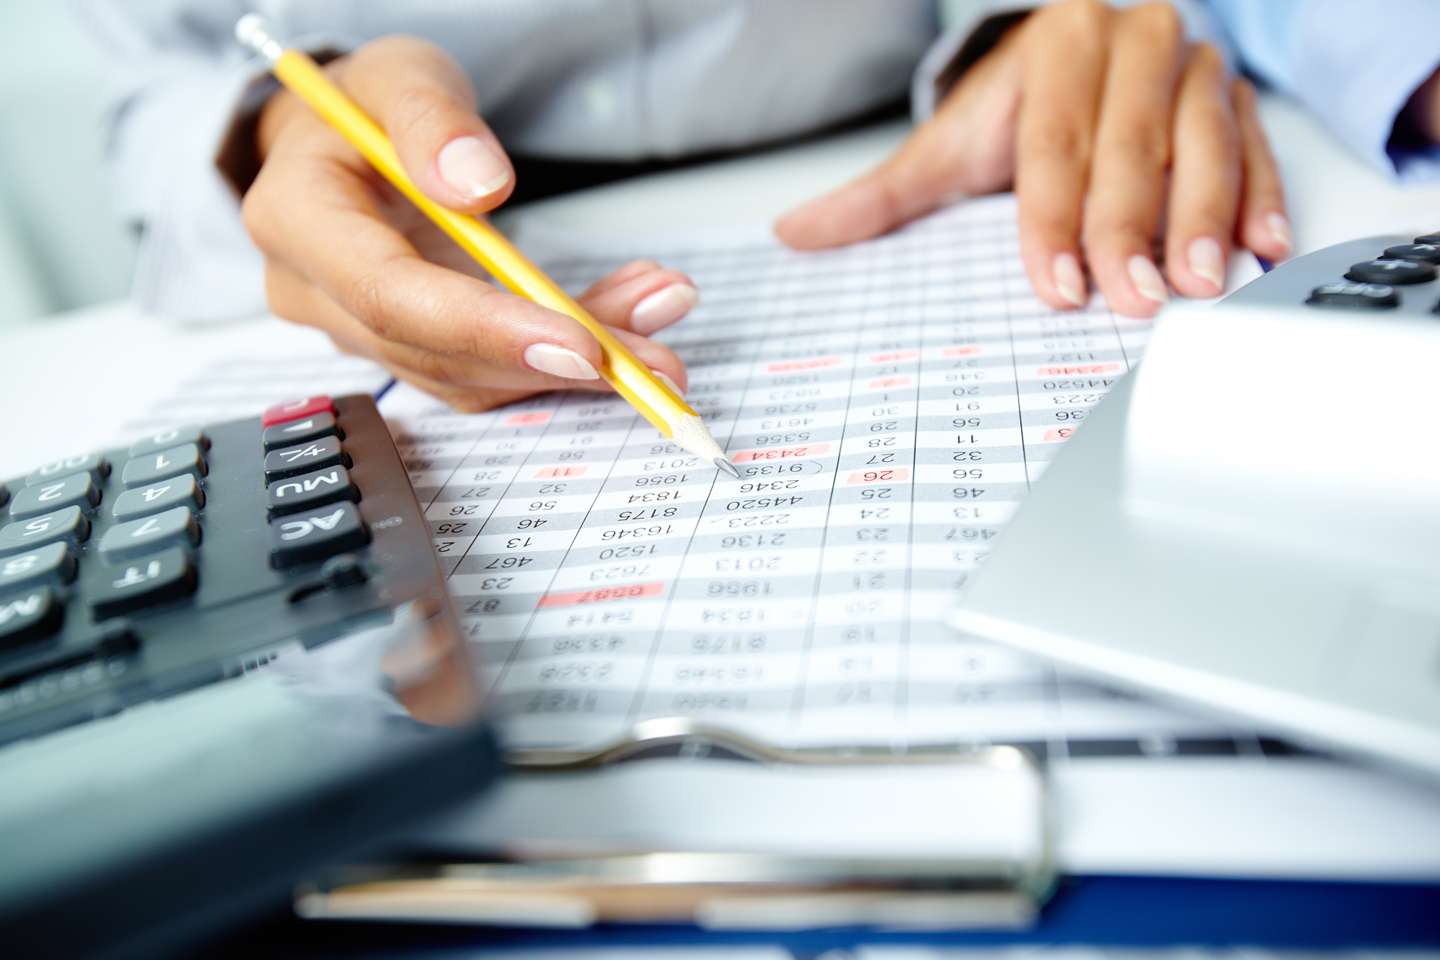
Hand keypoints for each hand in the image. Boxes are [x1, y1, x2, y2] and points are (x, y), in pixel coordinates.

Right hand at [243, 37, 696, 411]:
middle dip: (554, 363)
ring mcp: (358, 331)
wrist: (337, 136)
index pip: (390, 296)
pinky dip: (560, 356)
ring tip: (658, 324)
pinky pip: (486, 370)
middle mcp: (317, 293)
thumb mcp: (400, 75)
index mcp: (298, 220)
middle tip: (653, 362)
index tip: (581, 345)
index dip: (488, 328)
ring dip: (573, 364)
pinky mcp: (407, 346)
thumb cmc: (364, 102)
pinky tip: (627, 326)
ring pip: (472, 376)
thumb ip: (433, 120)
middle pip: (438, 352)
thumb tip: (477, 185)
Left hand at [775, 0, 1290, 316]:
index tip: (1055, 286)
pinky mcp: (1237, 97)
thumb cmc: (1015, 109)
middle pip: (1131, 146)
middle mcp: (1132, 44)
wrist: (1079, 51)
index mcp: (1056, 48)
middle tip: (1134, 298)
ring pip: (1204, 143)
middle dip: (1131, 229)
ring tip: (1200, 282)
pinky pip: (1257, 147)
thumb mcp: (949, 143)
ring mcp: (1192, 67)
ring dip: (1205, 218)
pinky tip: (1262, 249)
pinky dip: (1262, 198)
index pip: (1053, 144)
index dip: (1053, 219)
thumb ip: (880, 194)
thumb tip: (793, 231)